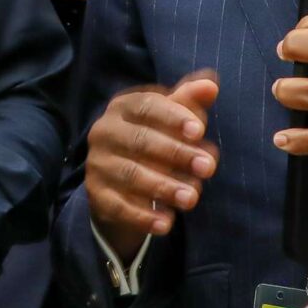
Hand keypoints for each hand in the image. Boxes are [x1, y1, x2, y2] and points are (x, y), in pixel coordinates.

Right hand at [84, 72, 219, 260]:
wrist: (120, 179)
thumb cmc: (155, 137)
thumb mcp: (172, 119)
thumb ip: (190, 101)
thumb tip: (211, 85)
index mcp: (123, 107)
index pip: (146, 106)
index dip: (173, 117)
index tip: (199, 131)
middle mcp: (104, 132)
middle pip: (140, 140)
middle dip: (176, 153)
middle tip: (208, 167)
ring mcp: (97, 164)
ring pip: (130, 174)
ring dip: (163, 186)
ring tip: (192, 198)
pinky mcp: (96, 194)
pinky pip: (118, 206)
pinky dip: (143, 216)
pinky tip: (167, 223)